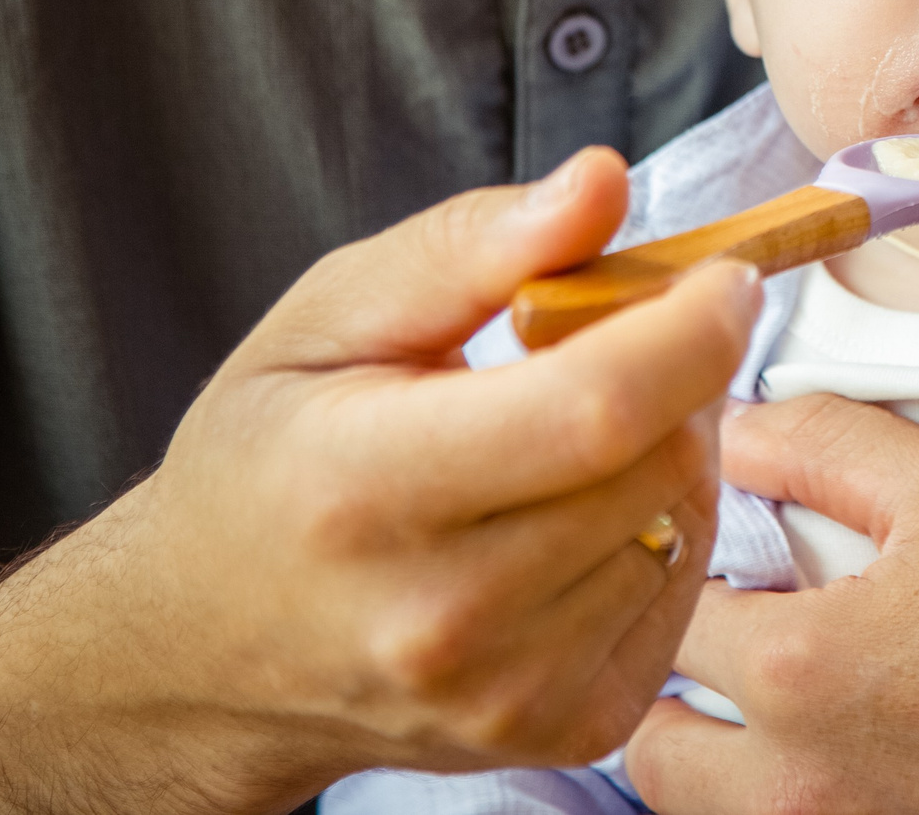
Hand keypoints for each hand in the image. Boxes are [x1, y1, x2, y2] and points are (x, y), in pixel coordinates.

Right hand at [0, 148, 761, 814]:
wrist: (188, 655)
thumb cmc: (243, 472)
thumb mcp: (323, 320)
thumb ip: (465, 251)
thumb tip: (597, 185)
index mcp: (380, 489)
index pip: (597, 399)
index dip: (693, 314)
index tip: (730, 255)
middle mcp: (445, 609)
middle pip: (660, 464)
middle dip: (686, 370)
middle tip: (635, 318)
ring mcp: (499, 693)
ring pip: (684, 536)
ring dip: (679, 451)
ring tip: (585, 412)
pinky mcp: (545, 734)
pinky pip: (668, 615)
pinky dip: (663, 539)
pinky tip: (588, 504)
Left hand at [623, 395, 918, 814]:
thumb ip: (821, 443)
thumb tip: (727, 429)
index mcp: (803, 674)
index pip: (663, 613)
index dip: (676, 564)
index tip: (714, 544)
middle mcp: (801, 787)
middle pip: (653, 742)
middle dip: (669, 678)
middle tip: (723, 627)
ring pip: (702, 810)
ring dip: (712, 752)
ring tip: (771, 694)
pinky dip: (781, 798)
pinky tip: (842, 747)